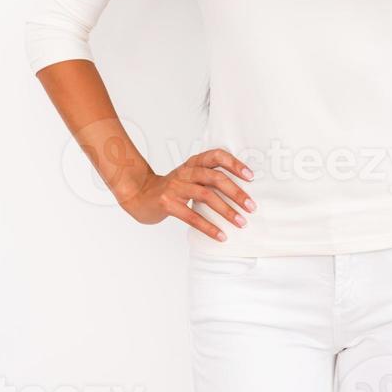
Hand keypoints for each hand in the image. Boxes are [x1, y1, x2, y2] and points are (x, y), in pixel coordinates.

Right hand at [119, 148, 255, 241]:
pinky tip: (221, 236)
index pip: (216, 156)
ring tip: (241, 222)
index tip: (250, 176)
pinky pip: (192, 216)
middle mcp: (186, 171)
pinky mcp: (168, 203)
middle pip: (215, 177)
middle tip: (251, 206)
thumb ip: (209, 177)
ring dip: (227, 210)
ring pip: (206, 196)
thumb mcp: (190, 176)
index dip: (234, 164)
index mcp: (193, 162)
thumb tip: (240, 190)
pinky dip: (209, 227)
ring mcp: (175, 186)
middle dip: (236, 192)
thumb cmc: (172, 187)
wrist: (140, 195)